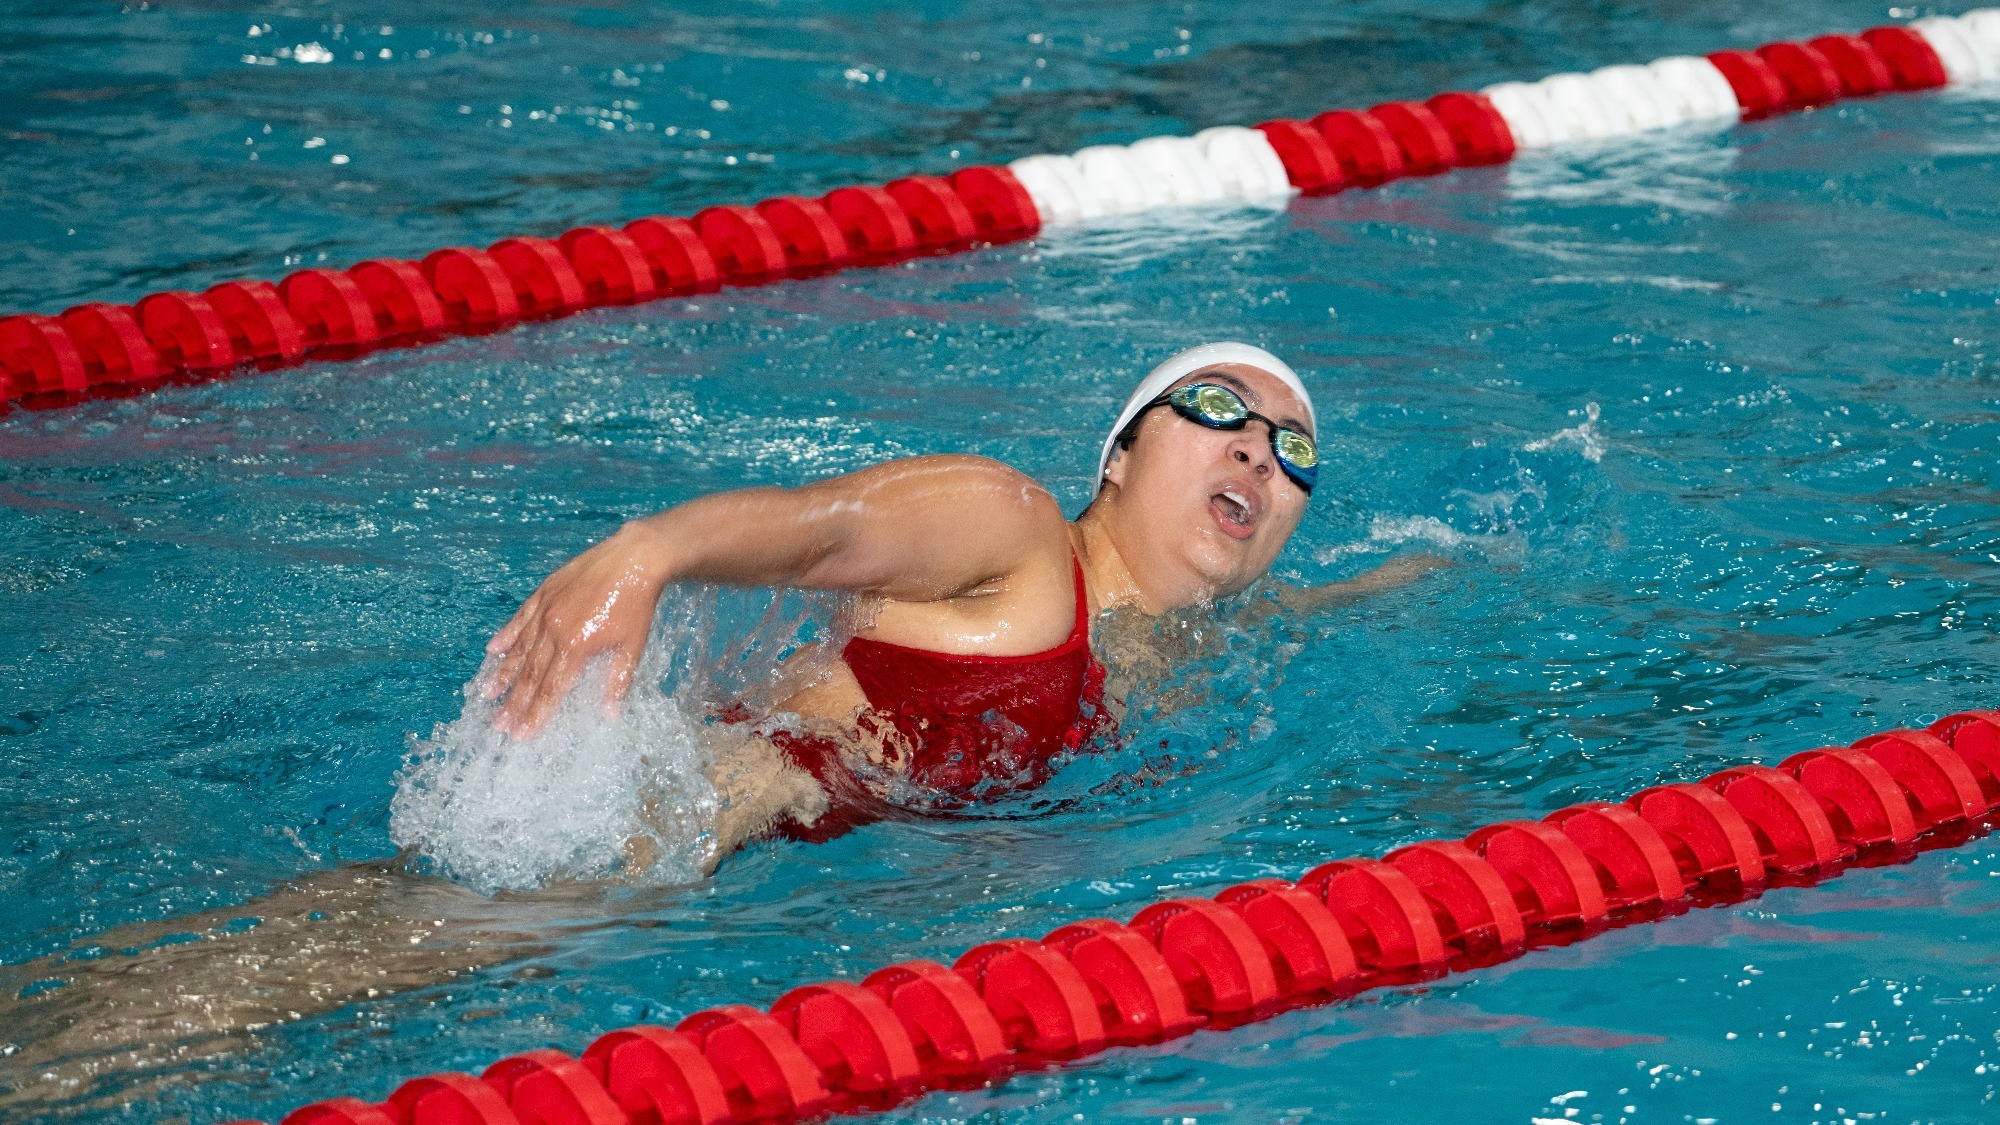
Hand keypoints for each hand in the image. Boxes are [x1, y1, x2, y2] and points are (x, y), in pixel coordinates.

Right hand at [483, 523, 671, 737]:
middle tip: (498, 725)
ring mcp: (546, 609)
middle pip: (531, 674)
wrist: (634, 559)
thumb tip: (609, 716)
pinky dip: (507, 634)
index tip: (521, 735)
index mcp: (577, 647)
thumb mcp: (633, 646)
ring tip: (487, 694)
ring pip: (520, 648)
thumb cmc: (637, 604)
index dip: (536, 714)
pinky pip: (521, 617)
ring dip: (504, 674)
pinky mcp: (545, 591)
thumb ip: (617, 682)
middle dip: (514, 703)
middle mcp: (555, 630)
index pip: (551, 690)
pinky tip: (494, 649)